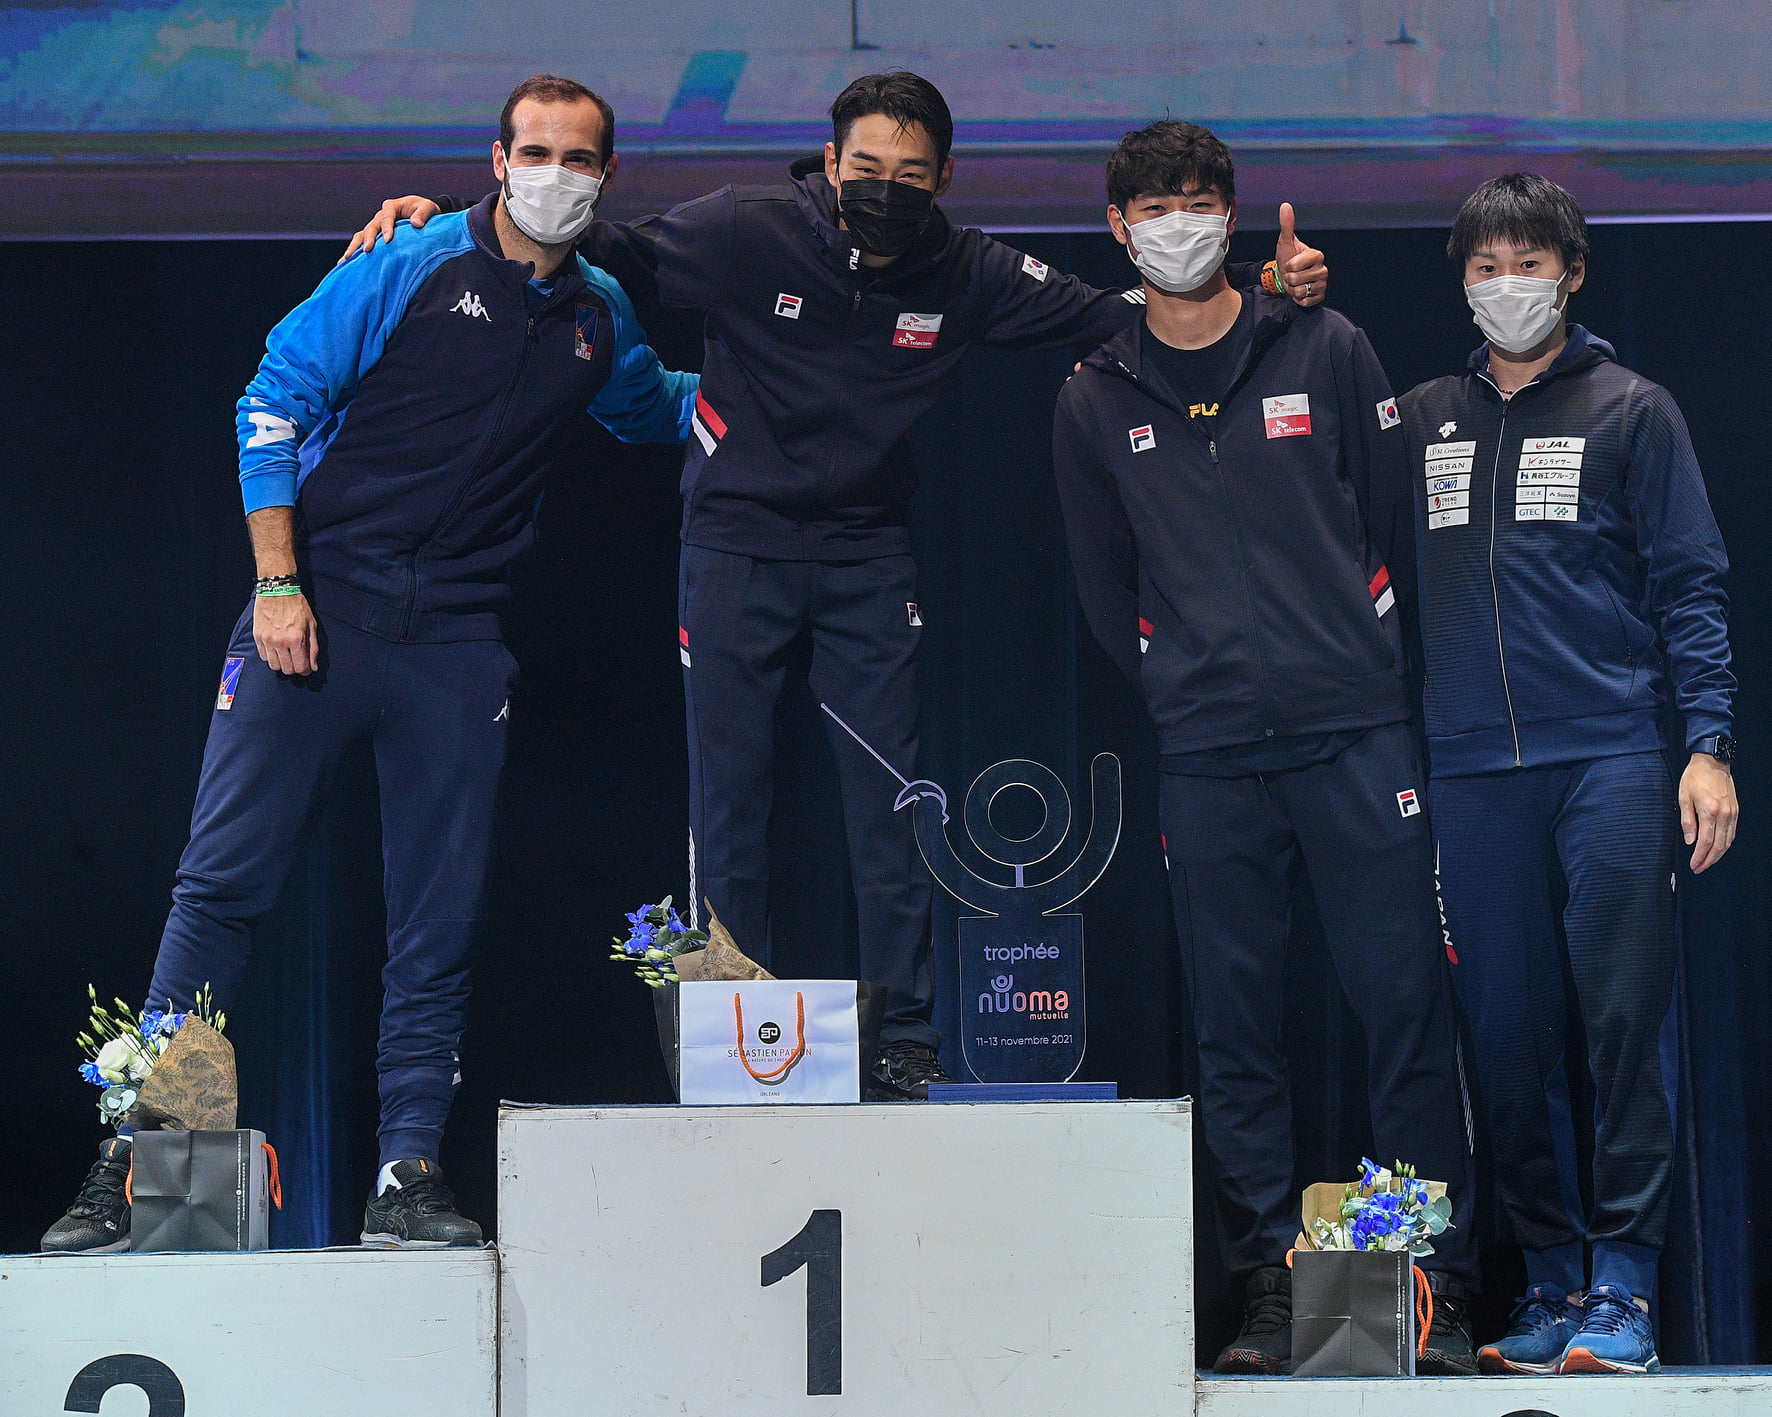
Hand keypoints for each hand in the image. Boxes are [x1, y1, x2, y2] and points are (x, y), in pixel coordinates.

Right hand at [253, 592, 320, 675]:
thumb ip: (313, 648)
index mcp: (296, 639)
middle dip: (294, 668)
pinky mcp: (257, 636)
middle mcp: (280, 642)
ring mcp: (267, 640)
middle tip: (297, 661)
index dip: (305, 670)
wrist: (277, 590)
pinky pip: (263, 656)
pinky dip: (271, 656)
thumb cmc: (297, 606)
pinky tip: (277, 649)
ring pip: (273, 665)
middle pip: (286, 669)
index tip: (307, 668)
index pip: (300, 667)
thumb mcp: (311, 625)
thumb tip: (313, 667)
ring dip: (282, 664)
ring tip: (287, 655)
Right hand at [339, 197, 438, 263]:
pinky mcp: (375, 236)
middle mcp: (381, 215)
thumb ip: (422, 214)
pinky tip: (346, 262)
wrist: (423, 214)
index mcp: (392, 206)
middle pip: (371, 227)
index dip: (387, 227)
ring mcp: (376, 226)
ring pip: (362, 235)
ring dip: (355, 246)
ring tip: (347, 258)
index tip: (388, 240)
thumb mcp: (428, 208)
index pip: (387, 216)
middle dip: (369, 238)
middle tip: (368, 250)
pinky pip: (362, 242)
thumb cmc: (425, 210)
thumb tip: (416, 224)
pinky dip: (354, 251)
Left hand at [1276, 203, 1326, 307]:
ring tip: (1295, 282)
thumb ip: (1286, 225)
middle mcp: (1323, 269)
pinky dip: (1297, 299)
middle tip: (1292, 274)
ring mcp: (1323, 284)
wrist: (1287, 277)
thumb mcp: (1285, 242)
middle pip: (1295, 279)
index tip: (1291, 263)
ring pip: (1299, 291)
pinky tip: (1300, 291)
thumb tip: (1285, 205)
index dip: (1288, 265)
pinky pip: (1304, 302)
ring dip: (1292, 288)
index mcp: (1317, 255)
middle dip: (1289, 278)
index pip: (1295, 265)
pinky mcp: (1320, 297)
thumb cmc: (1287, 258)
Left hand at [1679, 751, 1738, 872]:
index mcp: (1710, 811)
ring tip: (1707, 862)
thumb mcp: (1684, 798)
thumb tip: (1690, 840)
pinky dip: (1725, 844)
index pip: (1705, 842)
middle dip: (1709, 860)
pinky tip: (1718, 848)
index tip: (1694, 865)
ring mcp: (1732, 813)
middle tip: (1699, 868)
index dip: (1699, 856)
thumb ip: (1687, 821)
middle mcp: (1724, 814)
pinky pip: (1732, 833)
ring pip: (1728, 841)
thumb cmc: (1695, 777)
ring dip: (1718, 855)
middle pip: (1719, 846)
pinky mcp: (1736, 811)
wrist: (1712, 763)